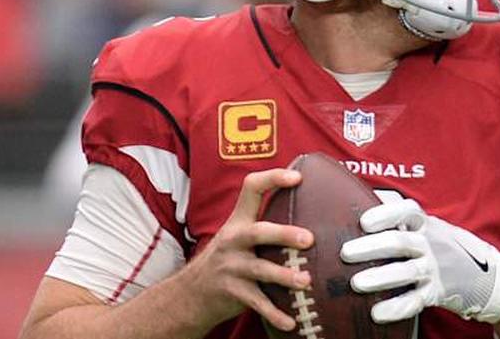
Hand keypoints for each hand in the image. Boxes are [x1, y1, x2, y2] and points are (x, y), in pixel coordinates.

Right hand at [178, 168, 314, 332]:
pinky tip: (292, 322)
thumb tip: (307, 208)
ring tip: (306, 281)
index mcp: (238, 221)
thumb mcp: (237, 236)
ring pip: (260, 270)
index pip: (251, 188)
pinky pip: (257, 303)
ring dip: (284, 276)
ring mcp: (232, 267)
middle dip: (284, 234)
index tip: (298, 177)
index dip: (273, 178)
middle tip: (309, 239)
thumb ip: (264, 224)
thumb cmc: (227, 259)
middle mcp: (233, 240)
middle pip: (258, 232)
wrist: (190, 293)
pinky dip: (275, 314)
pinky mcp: (232, 292)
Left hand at [340, 199, 499, 323]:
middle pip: (400, 242)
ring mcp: (434, 269)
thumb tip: (359, 192)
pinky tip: (376, 312)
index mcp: (425, 223)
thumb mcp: (427, 226)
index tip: (364, 222)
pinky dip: (396, 308)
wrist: (485, 276)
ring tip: (357, 283)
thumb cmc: (441, 246)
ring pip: (406, 272)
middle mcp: (430, 244)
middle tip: (346, 253)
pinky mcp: (435, 294)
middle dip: (371, 247)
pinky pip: (414, 301)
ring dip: (380, 277)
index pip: (407, 211)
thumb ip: (398, 214)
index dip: (385, 215)